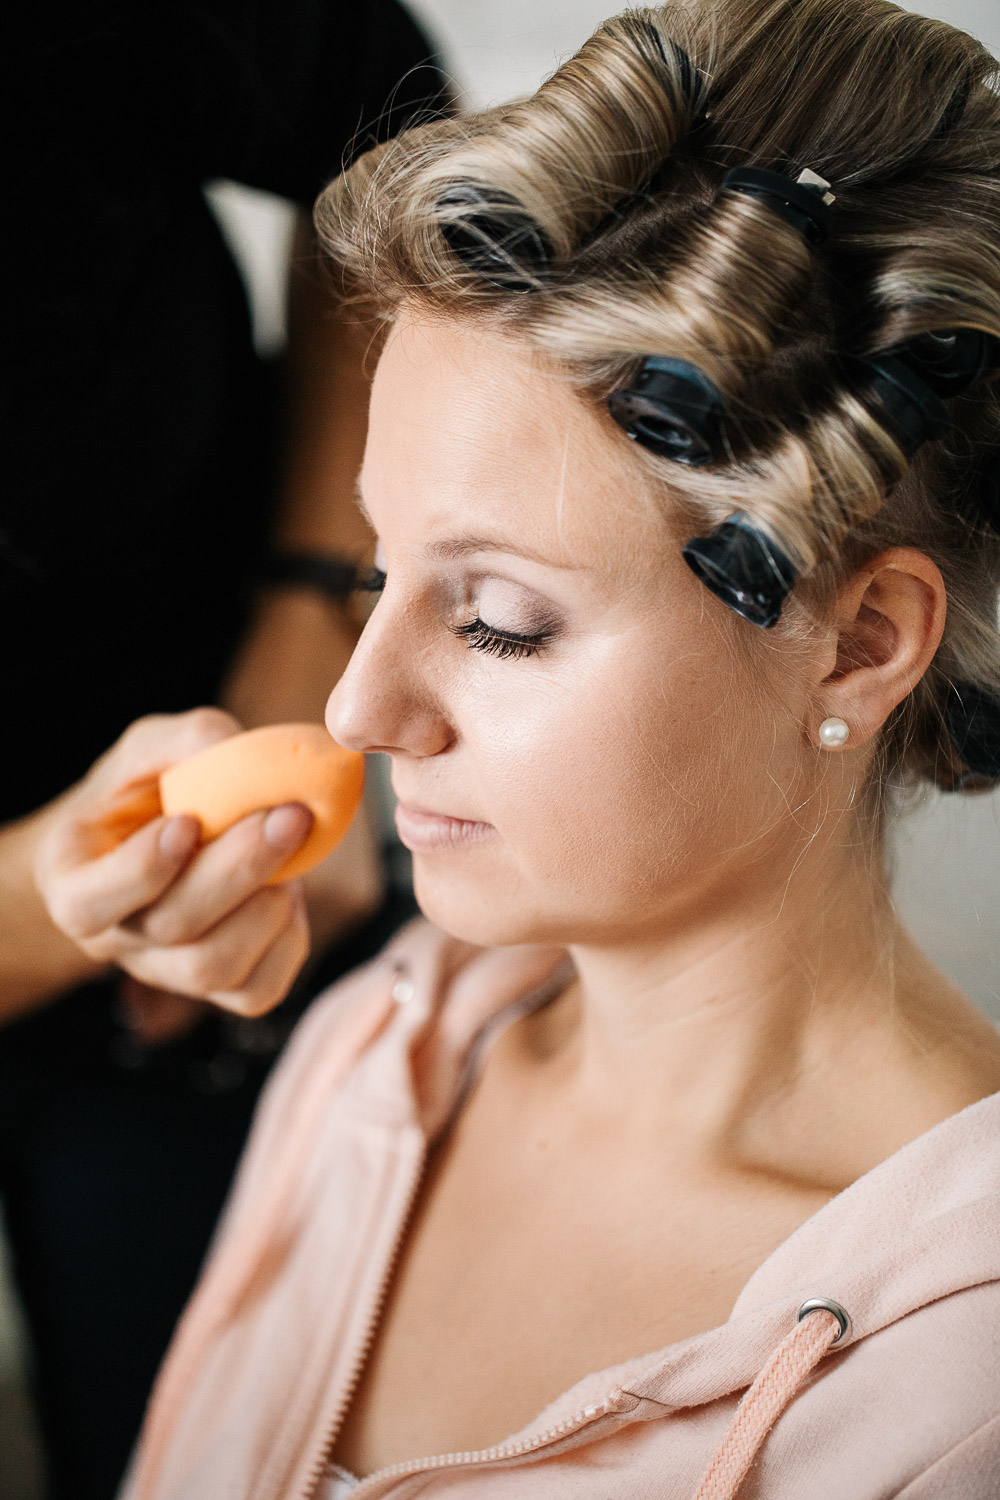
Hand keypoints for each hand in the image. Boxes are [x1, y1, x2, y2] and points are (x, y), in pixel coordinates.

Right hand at [34, 709, 313, 1016]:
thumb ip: (192, 741)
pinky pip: (257, 991)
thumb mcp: (154, 747)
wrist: (162, 832)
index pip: (90, 902)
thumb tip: (247, 755)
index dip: (142, 870)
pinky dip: (288, 940)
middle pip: (172, 928)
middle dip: (237, 870)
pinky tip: (289, 891)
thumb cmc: (149, 788)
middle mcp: (114, 937)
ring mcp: (164, 970)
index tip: (187, 823)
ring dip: (267, 904)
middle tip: (290, 815)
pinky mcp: (218, 987)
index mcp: (73, 879)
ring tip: (291, 847)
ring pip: (213, 968)